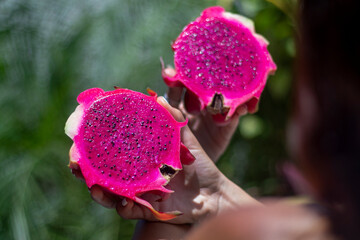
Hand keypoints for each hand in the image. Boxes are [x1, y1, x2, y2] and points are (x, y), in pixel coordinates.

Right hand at [89, 96, 257, 223]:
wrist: (214, 192)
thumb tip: (158, 97)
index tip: (78, 133)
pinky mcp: (149, 209)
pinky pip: (132, 211)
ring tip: (92, 186)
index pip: (108, 149)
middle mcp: (133, 175)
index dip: (91, 143)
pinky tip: (121, 202)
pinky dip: (124, 208)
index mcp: (137, 157)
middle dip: (84, 168)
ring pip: (111, 194)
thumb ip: (173, 118)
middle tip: (74, 162)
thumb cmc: (198, 163)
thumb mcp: (185, 138)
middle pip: (102, 172)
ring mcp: (139, 193)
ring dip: (98, 191)